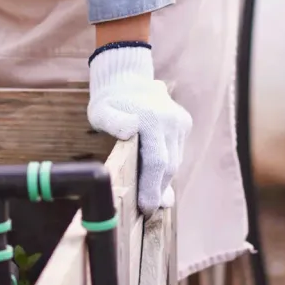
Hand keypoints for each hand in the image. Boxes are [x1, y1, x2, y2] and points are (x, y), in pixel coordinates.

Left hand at [86, 43, 190, 213]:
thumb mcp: (100, 111)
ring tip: (151, 196)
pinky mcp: (184, 123)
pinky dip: (167, 164)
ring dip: (163, 178)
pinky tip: (155, 175)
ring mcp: (180, 121)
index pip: (157, 163)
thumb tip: (131, 131)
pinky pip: (177, 151)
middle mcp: (171, 121)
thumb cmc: (108, 99)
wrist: (125, 76)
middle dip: (158, 189)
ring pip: (175, 160)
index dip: (152, 188)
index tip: (146, 208)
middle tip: (147, 209)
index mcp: (152, 120)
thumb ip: (113, 123)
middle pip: (168, 166)